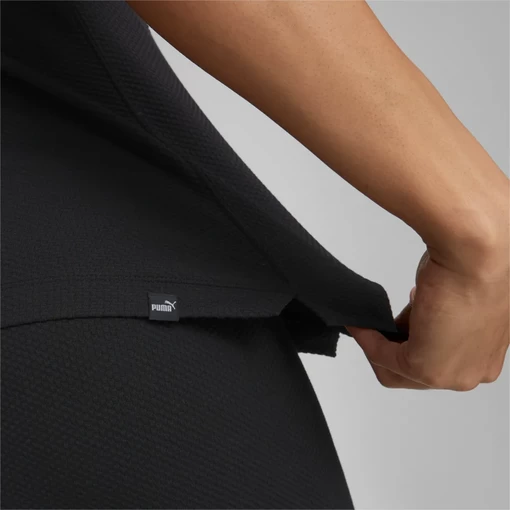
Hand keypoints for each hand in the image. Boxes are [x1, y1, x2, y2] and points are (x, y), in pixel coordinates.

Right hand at [346, 248, 508, 390]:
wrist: (474, 258)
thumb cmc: (473, 266)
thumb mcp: (452, 302)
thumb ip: (434, 322)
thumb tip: (414, 322)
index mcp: (485, 356)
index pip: (436, 362)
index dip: (408, 343)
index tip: (391, 326)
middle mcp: (473, 372)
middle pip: (415, 376)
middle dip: (390, 350)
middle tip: (374, 330)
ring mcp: (451, 376)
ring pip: (398, 373)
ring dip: (377, 346)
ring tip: (367, 324)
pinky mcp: (425, 368)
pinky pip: (383, 357)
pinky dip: (367, 340)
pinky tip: (361, 324)